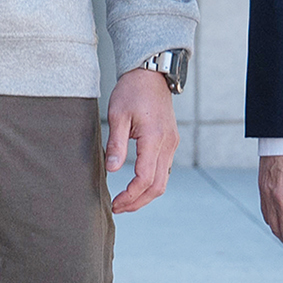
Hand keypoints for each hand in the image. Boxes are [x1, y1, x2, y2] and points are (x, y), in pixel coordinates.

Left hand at [104, 65, 176, 214]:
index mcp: (154, 138)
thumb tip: (111, 170)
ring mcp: (171, 144)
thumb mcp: (117, 115)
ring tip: (124, 201)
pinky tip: (135, 186)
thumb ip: (115, 144)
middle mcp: (168, 144)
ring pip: (163, 180)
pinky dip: (150, 183)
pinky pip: (163, 170)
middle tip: (117, 208)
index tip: (115, 203)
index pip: (145, 178)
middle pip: (157, 186)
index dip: (130, 195)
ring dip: (144, 195)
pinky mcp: (170, 142)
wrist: (151, 74)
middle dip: (137, 202)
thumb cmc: (132, 91)